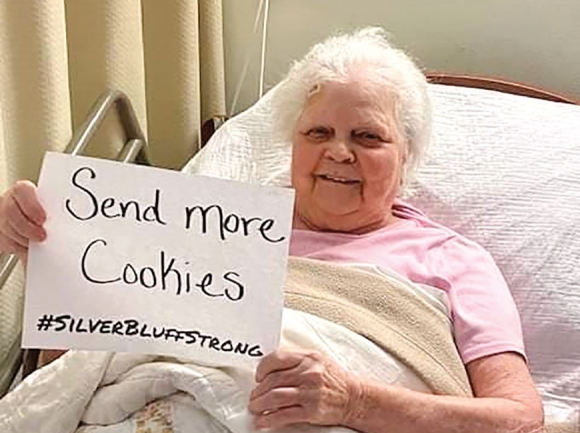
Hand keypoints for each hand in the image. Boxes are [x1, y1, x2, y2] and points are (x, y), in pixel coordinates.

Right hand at [0, 180, 46, 263]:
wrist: (22, 215)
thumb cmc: (39, 209)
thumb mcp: (46, 204)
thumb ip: (52, 210)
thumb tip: (69, 223)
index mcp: (22, 190)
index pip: (22, 192)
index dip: (32, 206)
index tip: (43, 219)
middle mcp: (8, 201)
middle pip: (11, 213)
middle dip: (27, 228)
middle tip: (42, 236)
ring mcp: (0, 217)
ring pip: (6, 229)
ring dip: (23, 240)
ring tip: (38, 244)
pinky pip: (5, 242)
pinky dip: (18, 248)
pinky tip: (29, 249)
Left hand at [248, 349, 362, 428]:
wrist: (354, 397)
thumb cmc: (335, 379)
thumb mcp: (318, 360)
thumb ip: (297, 359)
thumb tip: (272, 366)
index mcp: (308, 358)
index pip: (276, 358)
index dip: (262, 368)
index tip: (258, 376)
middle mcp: (308, 373)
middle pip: (273, 380)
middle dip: (258, 390)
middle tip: (254, 396)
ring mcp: (310, 392)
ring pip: (275, 397)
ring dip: (260, 404)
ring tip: (255, 408)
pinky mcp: (311, 410)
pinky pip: (285, 415)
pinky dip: (270, 419)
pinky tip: (263, 421)